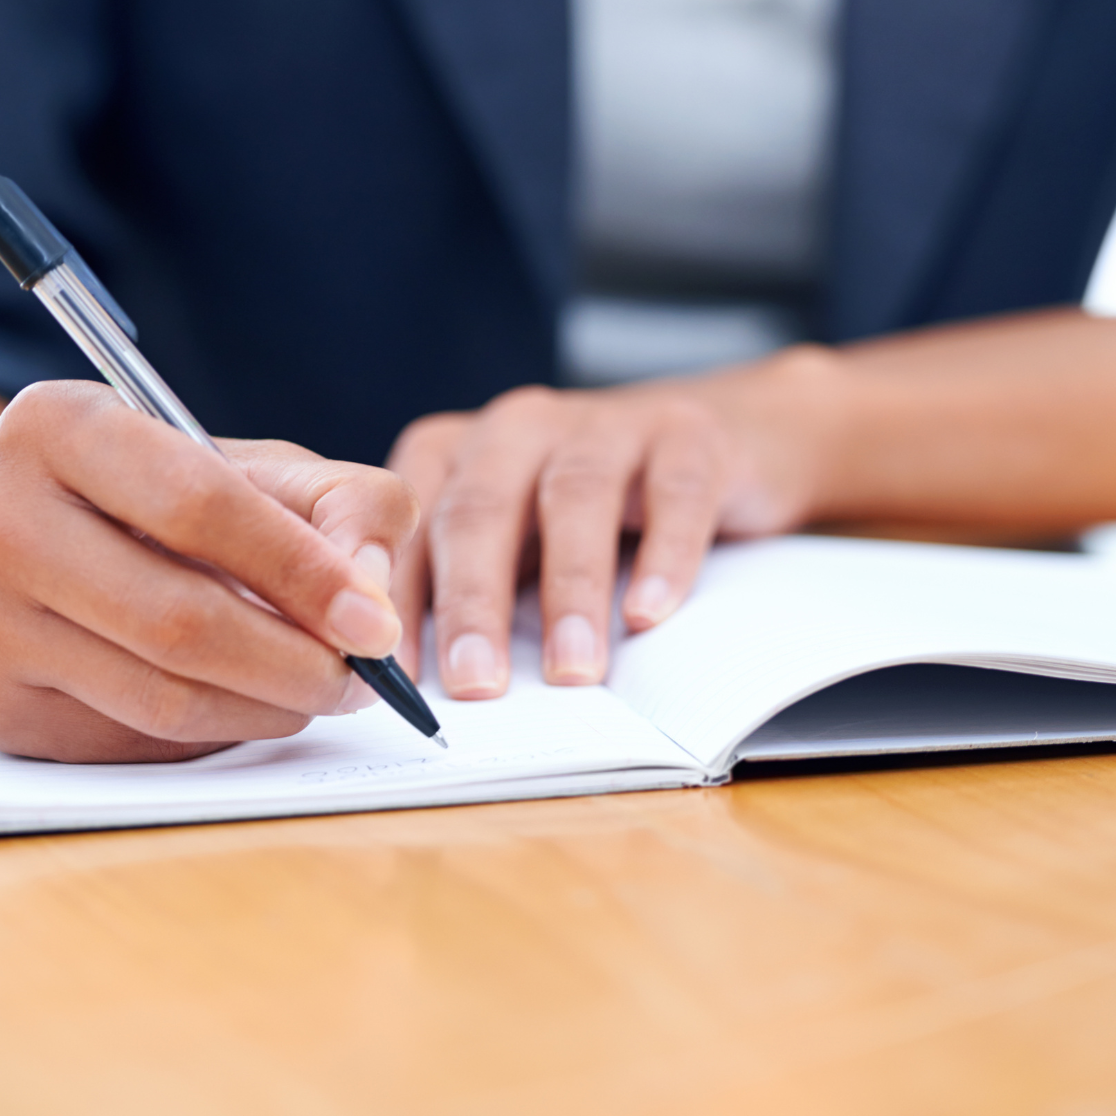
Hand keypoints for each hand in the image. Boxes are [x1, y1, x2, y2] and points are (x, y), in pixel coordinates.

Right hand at [0, 381, 418, 760]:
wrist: (34, 548)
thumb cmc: (169, 501)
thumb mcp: (263, 470)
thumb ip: (346, 505)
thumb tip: (371, 592)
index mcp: (56, 423)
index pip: (197, 503)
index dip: (300, 571)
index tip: (375, 624)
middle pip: (178, 618)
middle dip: (296, 662)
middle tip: (363, 680)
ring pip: (161, 696)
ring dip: (267, 708)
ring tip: (320, 692)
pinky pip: (134, 739)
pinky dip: (216, 731)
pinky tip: (244, 703)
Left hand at [386, 349, 836, 696]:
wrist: (722, 434)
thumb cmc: (589, 511)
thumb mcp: (512, 543)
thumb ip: (464, 594)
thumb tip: (419, 691)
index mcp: (457, 453)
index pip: (407, 528)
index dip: (396, 601)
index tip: (394, 680)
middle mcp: (520, 428)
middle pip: (481, 508)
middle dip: (474, 601)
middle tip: (475, 681)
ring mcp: (606, 425)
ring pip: (575, 497)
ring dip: (571, 590)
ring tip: (572, 669)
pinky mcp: (689, 436)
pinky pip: (674, 493)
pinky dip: (663, 556)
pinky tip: (650, 613)